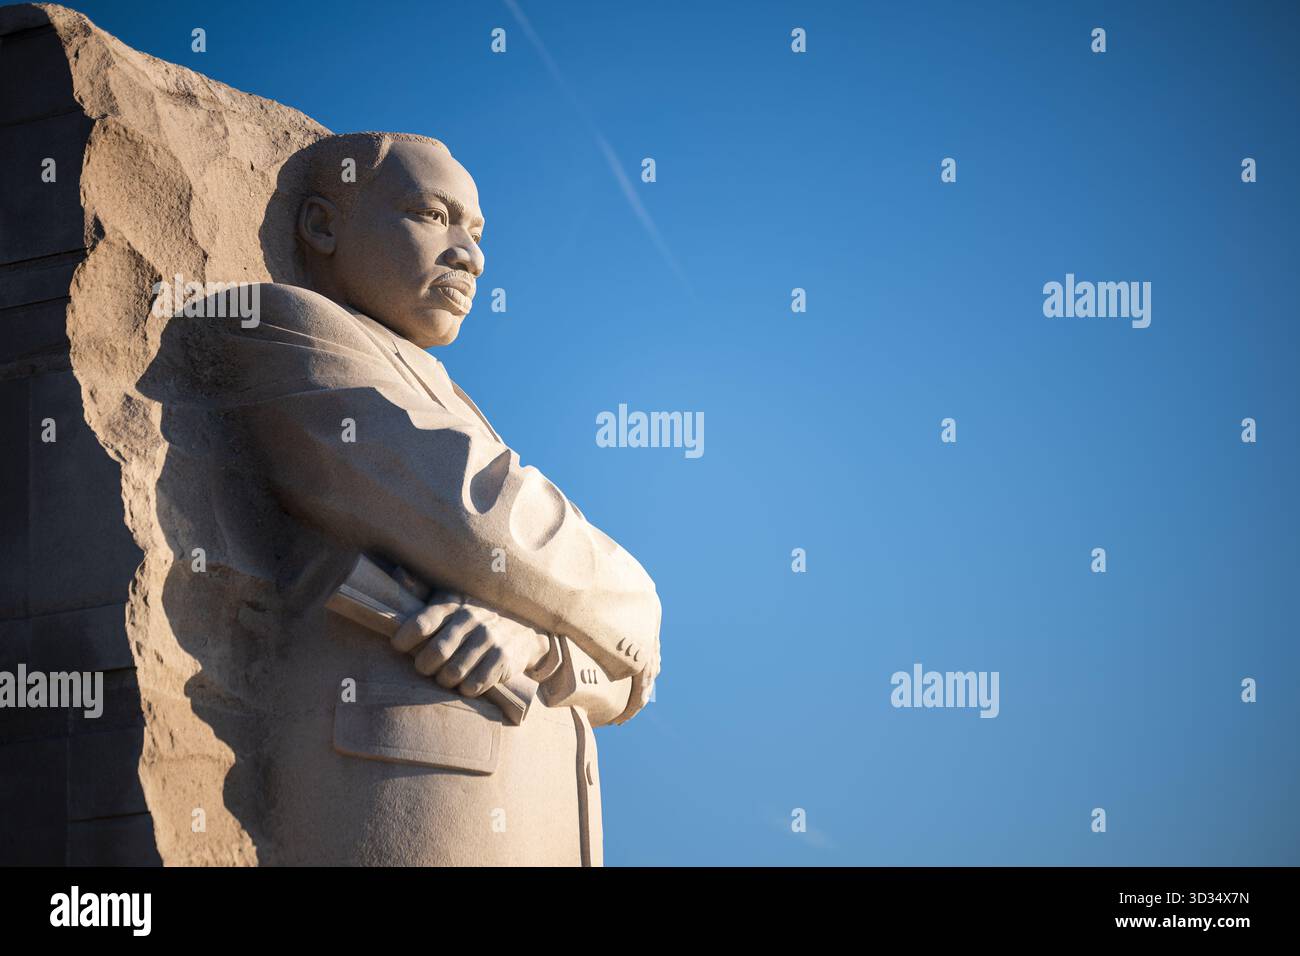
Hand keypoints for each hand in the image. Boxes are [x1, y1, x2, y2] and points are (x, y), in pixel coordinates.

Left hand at [392, 590, 548, 698]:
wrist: (523, 630)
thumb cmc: (474, 619)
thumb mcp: (451, 600)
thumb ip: (422, 591)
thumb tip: (397, 572)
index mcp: (452, 604)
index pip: (421, 624)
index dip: (404, 640)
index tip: (400, 647)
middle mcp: (471, 619)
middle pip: (434, 654)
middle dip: (424, 667)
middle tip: (427, 667)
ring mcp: (489, 638)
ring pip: (452, 673)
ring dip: (445, 681)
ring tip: (446, 676)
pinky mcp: (503, 658)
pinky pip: (474, 685)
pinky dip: (466, 689)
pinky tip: (467, 682)